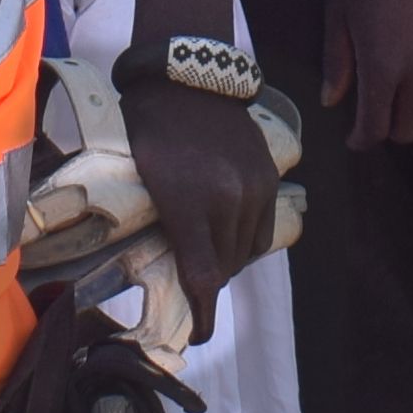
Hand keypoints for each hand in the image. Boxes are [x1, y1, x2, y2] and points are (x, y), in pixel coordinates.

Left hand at [117, 73, 270, 323]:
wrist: (186, 77)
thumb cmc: (148, 128)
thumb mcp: (143, 180)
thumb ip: (162, 226)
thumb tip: (170, 270)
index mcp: (189, 204)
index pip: (202, 277)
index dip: (202, 315)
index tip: (198, 336)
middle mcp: (228, 200)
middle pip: (225, 268)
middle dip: (208, 284)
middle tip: (191, 285)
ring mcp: (253, 188)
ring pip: (247, 252)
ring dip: (228, 261)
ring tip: (207, 253)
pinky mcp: (268, 177)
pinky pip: (262, 228)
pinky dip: (245, 239)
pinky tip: (226, 232)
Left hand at [319, 0, 412, 149]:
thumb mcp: (339, 11)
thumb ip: (337, 60)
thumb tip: (331, 100)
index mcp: (384, 67)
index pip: (376, 128)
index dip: (361, 140)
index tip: (353, 138)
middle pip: (409, 129)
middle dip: (388, 130)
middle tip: (373, 113)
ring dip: (412, 112)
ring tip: (396, 93)